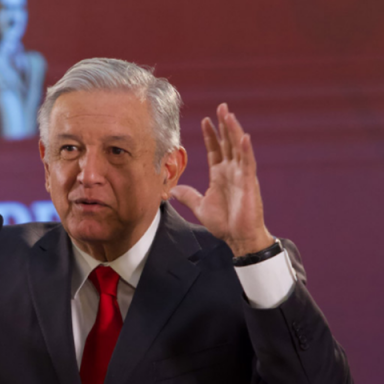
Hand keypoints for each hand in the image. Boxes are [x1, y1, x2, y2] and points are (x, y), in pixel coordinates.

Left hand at [170, 103, 273, 256]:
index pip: (215, 149)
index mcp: (220, 174)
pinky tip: (243, 137)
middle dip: (224, 125)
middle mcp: (231, 170)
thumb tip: (173, 190)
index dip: (210, 134)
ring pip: (238, 148)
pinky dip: (246, 150)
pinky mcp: (249, 182)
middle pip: (228, 142)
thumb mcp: (200, 206)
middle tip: (221, 106)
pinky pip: (248, 163)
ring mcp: (241, 175)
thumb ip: (188, 196)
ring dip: (234, 131)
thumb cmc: (224, 222)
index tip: (205, 120)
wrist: (237, 236)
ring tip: (229, 114)